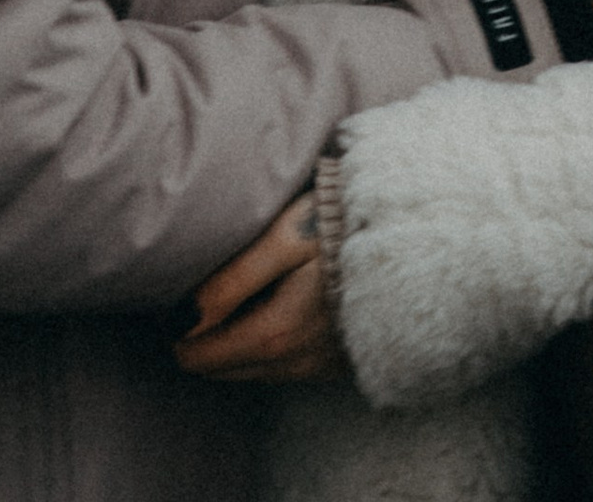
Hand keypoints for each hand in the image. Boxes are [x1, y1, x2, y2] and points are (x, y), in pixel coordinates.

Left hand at [173, 197, 343, 386]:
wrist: (415, 230)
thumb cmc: (342, 222)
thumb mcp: (282, 238)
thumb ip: (228, 281)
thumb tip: (179, 320)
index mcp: (274, 335)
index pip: (195, 357)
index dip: (177, 326)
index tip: (180, 290)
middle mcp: (294, 364)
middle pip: (220, 368)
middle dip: (204, 335)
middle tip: (209, 286)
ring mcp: (318, 368)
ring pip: (251, 369)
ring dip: (237, 339)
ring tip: (243, 289)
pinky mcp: (337, 363)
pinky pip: (284, 366)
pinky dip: (269, 342)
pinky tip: (281, 300)